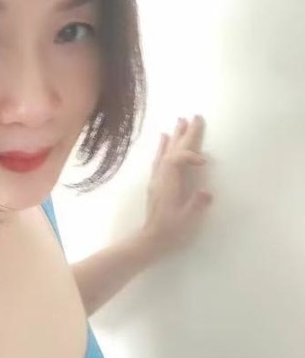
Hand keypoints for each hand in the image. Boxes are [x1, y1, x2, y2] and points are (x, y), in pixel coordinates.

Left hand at [142, 115, 212, 257]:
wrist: (151, 240)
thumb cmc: (170, 232)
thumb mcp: (186, 220)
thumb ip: (196, 205)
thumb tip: (207, 192)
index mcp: (168, 184)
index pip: (176, 160)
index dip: (190, 155)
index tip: (204, 162)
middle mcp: (161, 177)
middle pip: (172, 151)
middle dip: (185, 134)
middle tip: (195, 117)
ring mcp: (158, 178)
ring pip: (166, 152)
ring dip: (175, 136)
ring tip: (181, 121)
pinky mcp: (157, 182)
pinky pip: (160, 159)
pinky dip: (164, 146)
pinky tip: (163, 137)